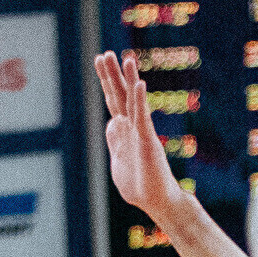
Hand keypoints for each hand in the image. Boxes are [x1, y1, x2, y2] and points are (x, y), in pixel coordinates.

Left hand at [95, 52, 181, 221]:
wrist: (157, 202)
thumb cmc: (140, 187)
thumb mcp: (119, 161)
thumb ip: (114, 141)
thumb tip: (112, 125)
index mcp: (124, 131)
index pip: (114, 100)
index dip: (106, 81)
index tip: (100, 61)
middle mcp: (133, 127)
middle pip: (120, 95)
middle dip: (112, 74)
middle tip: (105, 54)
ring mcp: (141, 132)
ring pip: (133, 101)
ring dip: (129, 79)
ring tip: (126, 58)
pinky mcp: (148, 141)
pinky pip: (143, 117)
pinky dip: (140, 101)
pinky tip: (139, 84)